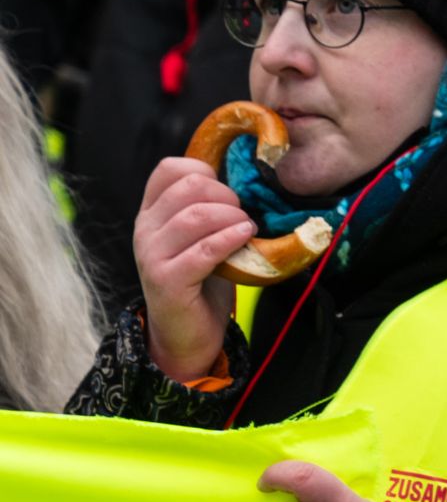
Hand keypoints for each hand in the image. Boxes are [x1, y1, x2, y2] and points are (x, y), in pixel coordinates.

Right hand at [135, 156, 255, 382]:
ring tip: (247, 228)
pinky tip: (245, 238)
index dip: (204, 170)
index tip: (226, 190)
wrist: (187, 332)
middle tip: (242, 215)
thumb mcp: (201, 237)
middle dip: (227, 196)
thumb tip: (246, 182)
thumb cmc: (201, 280)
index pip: (169, 169)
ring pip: (196, 216)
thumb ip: (209, 209)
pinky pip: (204, 250)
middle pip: (189, 188)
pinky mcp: (167, 280)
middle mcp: (145, 229)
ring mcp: (152, 255)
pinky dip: (231, 239)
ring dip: (232, 218)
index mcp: (151, 213)